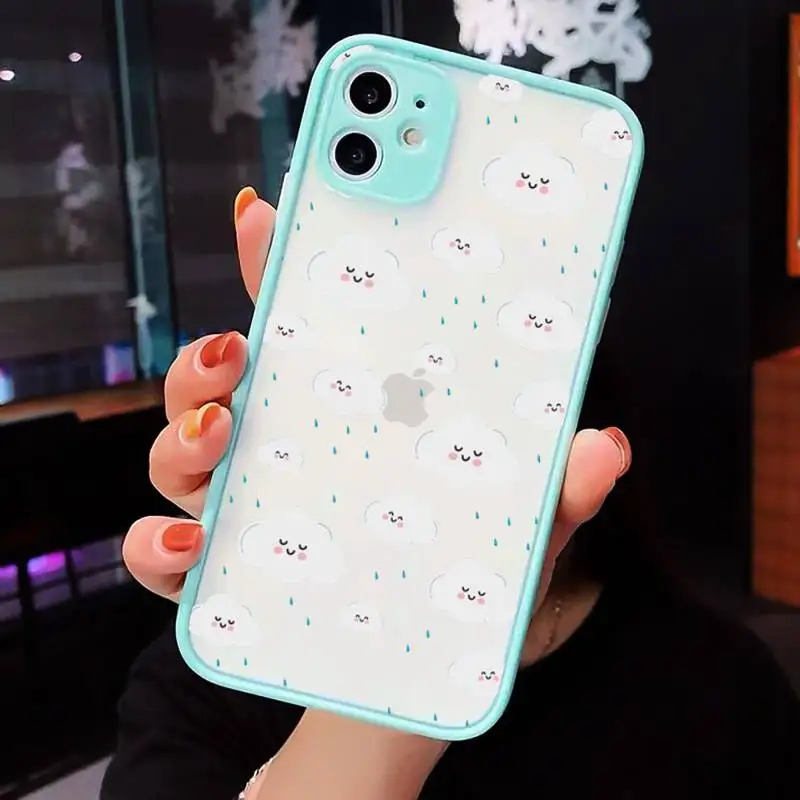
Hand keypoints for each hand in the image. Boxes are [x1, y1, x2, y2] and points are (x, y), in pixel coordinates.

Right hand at [123, 187, 630, 622]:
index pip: (302, 327)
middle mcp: (280, 451)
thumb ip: (553, 491)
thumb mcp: (510, 531)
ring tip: (219, 434)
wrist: (405, 672)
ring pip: (174, 451)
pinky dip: (155, 543)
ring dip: (180, 432)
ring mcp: (241, 510)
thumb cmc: (452, 582)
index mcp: (343, 416)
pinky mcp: (216, 578)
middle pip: (216, 380)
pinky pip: (155, 552)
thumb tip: (606, 447)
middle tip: (238, 350)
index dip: (276, 265)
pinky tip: (191, 543)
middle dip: (207, 355)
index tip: (266, 212)